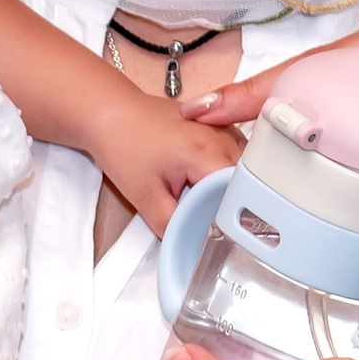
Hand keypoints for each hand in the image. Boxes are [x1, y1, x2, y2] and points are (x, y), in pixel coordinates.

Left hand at [86, 96, 241, 237]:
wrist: (112, 114)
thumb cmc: (123, 143)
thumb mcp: (145, 196)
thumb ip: (172, 225)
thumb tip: (191, 245)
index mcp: (208, 152)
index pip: (240, 195)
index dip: (231, 218)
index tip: (218, 230)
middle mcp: (223, 137)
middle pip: (246, 183)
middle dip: (228, 205)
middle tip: (202, 215)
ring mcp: (224, 130)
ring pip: (242, 171)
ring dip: (227, 188)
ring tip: (198, 194)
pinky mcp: (219, 129)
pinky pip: (234, 159)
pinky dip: (224, 174)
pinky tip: (202, 180)